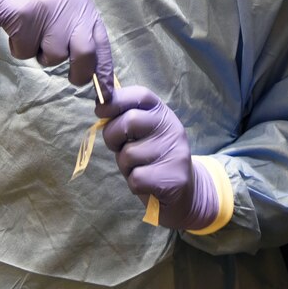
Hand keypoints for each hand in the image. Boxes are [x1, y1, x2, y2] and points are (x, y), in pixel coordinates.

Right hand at [0, 0, 113, 100]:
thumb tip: (89, 68)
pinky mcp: (26, 16)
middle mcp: (71, 7)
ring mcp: (49, 11)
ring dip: (38, 53)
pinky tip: (12, 26)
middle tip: (70, 78)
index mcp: (83, 5)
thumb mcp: (60, 6)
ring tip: (28, 31)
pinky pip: (25, 51)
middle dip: (79, 74)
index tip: (104, 94)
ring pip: (53, 57)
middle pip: (86, 55)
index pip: (102, 44)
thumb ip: (75, 30)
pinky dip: (16, 46)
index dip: (104, 72)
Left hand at [96, 86, 219, 229]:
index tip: (101, 111)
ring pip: (128, 154)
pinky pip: (136, 178)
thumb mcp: (142, 133)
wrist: (186, 193)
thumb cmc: (153, 159)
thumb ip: (125, 119)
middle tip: (119, 148)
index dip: (115, 100)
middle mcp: (171, 128)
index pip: (140, 95)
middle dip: (112, 137)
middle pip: (129, 121)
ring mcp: (175, 152)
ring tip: (140, 168)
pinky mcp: (174, 178)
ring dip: (125, 166)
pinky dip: (134, 184)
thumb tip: (101, 106)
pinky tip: (147, 184)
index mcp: (162, 113)